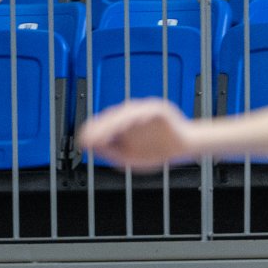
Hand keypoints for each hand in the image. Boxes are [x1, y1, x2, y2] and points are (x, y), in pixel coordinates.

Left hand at [77, 99, 199, 169]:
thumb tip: (90, 146)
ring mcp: (146, 110)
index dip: (94, 131)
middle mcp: (132, 114)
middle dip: (101, 127)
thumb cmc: (157, 151)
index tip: (82, 140)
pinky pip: (148, 111)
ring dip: (116, 122)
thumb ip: (110, 151)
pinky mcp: (160, 109)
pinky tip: (131, 123)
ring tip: (107, 131)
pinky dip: (140, 116)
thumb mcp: (129, 157)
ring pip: (128, 113)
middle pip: (113, 117)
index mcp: (124, 124)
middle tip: (91, 137)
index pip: (105, 124)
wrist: (184, 148)